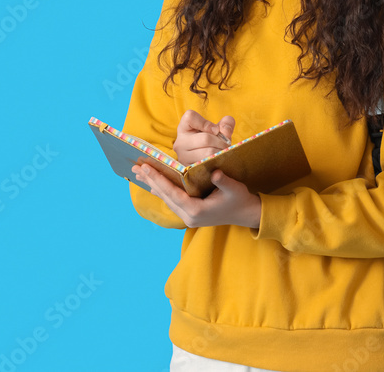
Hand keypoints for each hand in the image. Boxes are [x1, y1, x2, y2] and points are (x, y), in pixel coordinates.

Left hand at [131, 164, 261, 228]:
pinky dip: (161, 190)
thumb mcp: (234, 188)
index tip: (147, 167)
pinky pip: (171, 201)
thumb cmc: (240, 199)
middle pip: (165, 196)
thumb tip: (215, 173)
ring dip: (153, 185)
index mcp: (197, 211)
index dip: (159, 180)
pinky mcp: (189, 214)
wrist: (246, 214)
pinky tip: (152, 184)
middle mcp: (189, 217)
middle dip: (151, 180)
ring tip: (139, 173)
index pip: (173, 194)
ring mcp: (188, 217)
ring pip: (166, 199)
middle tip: (136, 167)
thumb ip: (224, 181)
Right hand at [172, 110, 235, 165]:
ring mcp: (183, 157)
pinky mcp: (189, 170)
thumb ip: (226, 124)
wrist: (207, 162)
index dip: (206, 122)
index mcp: (183, 128)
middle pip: (205, 138)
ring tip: (222, 153)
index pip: (190, 117)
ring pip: (207, 152)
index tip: (215, 130)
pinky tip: (217, 161)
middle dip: (220, 142)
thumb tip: (225, 129)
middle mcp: (180, 143)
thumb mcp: (218, 130)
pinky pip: (207, 164)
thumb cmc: (212, 142)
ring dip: (220, 153)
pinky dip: (216, 162)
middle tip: (226, 145)